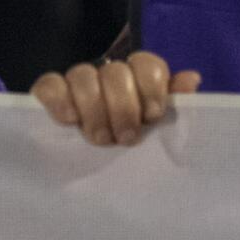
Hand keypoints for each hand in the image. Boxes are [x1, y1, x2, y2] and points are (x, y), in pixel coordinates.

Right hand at [31, 51, 201, 146]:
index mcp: (137, 81)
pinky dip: (59, 99)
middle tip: (125, 138)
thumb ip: (174, 106)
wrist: (92, 176)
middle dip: (122, 107)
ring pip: (82, 75)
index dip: (151, 87)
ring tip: (100, 139)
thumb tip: (191, 78)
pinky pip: (49, 84)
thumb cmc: (130, 148)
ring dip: (94, 110)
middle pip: (115, 72)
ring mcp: (76, 82)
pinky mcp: (48, 93)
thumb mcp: (156, 131)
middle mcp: (107, 75)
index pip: (146, 63)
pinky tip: (68, 120)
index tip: (152, 115)